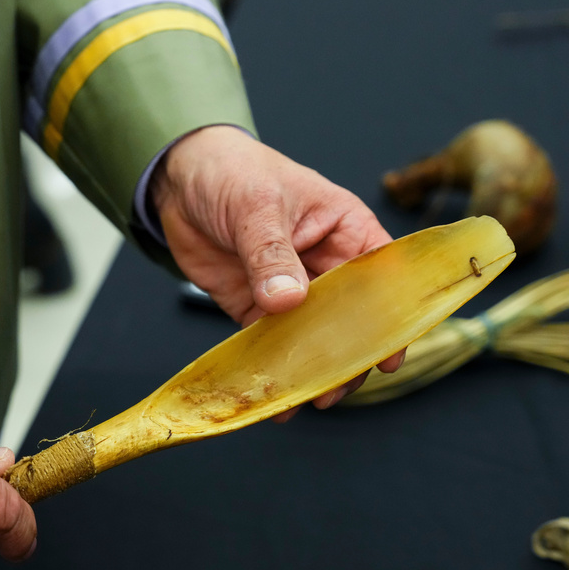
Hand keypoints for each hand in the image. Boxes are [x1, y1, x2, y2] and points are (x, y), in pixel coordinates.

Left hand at [151, 126, 404, 419]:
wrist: (178, 179)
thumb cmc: (232, 171)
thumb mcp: (257, 205)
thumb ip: (272, 254)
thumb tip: (288, 301)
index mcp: (344, 230)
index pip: (380, 276)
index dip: (390, 316)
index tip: (388, 355)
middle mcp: (325, 264)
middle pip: (351, 317)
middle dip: (350, 355)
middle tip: (340, 386)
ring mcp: (291, 289)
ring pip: (314, 338)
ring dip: (314, 368)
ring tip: (311, 398)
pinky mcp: (256, 307)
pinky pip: (271, 344)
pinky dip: (274, 369)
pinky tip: (275, 398)